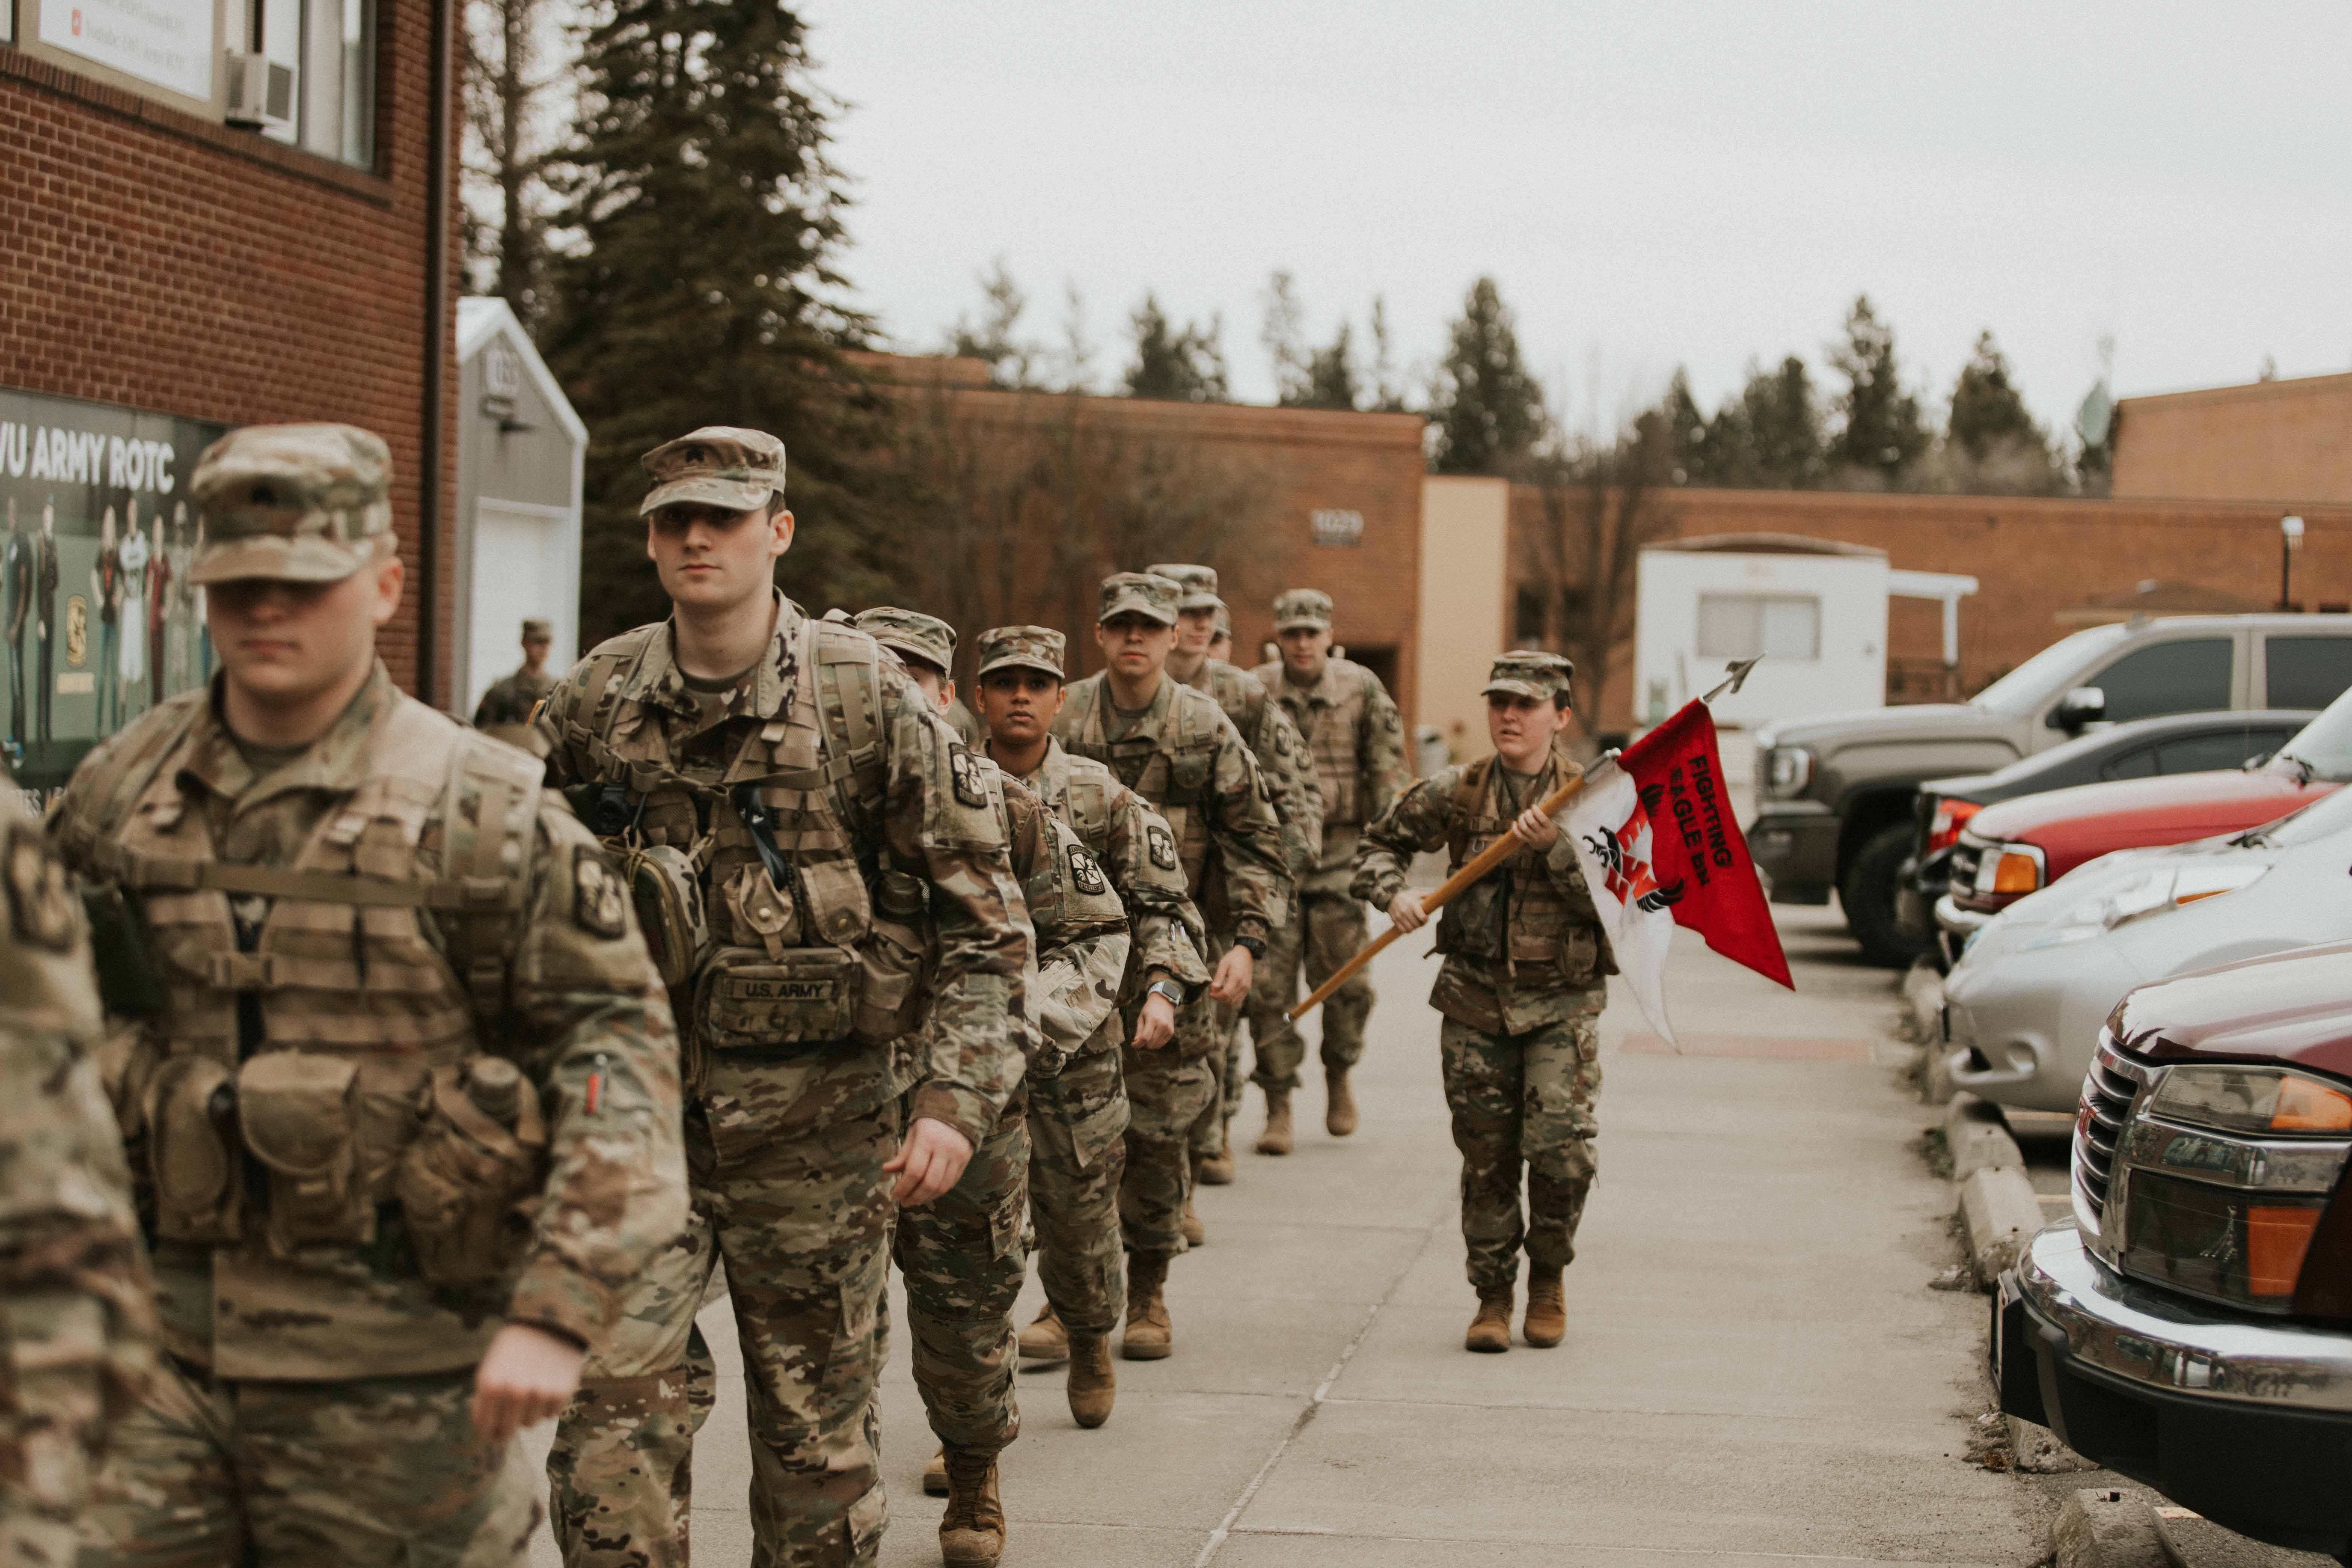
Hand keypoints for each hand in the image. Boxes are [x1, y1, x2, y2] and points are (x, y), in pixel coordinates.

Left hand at [471, 1323, 584, 1442]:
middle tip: (513, 1412)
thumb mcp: (490, 1368)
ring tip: (533, 1387)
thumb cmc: (513, 1347)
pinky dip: (549, 1404)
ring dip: (530, 1411)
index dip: (489, 1432)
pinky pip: (551, 1414)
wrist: (550, 1320)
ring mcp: (539, 1393)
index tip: (494, 1430)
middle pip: (508, 1431)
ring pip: (530, 1423)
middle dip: (508, 1425)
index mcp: (490, 1385)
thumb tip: (489, 1431)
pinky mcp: (561, 1392)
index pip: (485, 1429)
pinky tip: (549, 1382)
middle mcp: (514, 1392)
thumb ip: (485, 1400)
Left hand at [886, 1116, 973, 1205]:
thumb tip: (886, 1170)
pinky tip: (928, 1194)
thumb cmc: (930, 1123)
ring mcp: (957, 1156)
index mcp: (927, 1139)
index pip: (914, 1171)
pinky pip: (952, 1183)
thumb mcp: (913, 1134)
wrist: (958, 1111)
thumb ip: (902, 1154)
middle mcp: (945, 1149)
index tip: (894, 1195)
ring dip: (926, 1198)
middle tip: (904, 1202)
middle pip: (929, 1183)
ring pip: (942, 1186)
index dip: (903, 1187)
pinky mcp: (966, 1161)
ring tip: (915, 1201)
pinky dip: (938, 1192)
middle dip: (915, 1197)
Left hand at [1131, 990, 1176, 1050]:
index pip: (1145, 1038)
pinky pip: (1161, 1044)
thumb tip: (1137, 1042)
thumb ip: (1139, 1030)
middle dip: (1143, 1044)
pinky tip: (1154, 1035)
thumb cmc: (1150, 1009)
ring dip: (1150, 1044)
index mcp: (1152, 1020)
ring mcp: (1168, 1029)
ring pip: (1156, 1046)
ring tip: (1148, 1035)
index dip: (1138, 1044)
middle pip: (1150, 1044)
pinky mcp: (1171, 1032)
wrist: (1163, 1002)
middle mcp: (1162, 1025)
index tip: (1133, 1044)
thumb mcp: (1141, 1017)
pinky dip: (1156, 1043)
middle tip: (1141, 1038)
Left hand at [1209, 944, 1253, 1004]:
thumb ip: (1219, 977)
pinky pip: (1238, 1000)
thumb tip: (1214, 988)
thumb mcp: (1223, 964)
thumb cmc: (1233, 958)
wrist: (1246, 955)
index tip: (1211, 993)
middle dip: (1219, 998)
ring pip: (1234, 1002)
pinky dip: (1231, 999)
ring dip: (1225, 1000)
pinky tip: (1226, 992)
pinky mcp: (1247, 989)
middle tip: (1214, 992)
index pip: (1226, 994)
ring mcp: (1246, 988)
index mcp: (1236, 977)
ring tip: (1220, 992)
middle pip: (1229, 999)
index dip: (1217, 996)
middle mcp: (1243, 985)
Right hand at [1388, 890, 1427, 933]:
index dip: (1426, 919)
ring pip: (1410, 929)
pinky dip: (1407, 930)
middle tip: (1421, 921)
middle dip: (1421, 924)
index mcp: (1412, 904)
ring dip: (1414, 928)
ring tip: (1415, 923)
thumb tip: (1437, 894)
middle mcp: (1405, 911)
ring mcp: (1399, 916)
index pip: (1422, 917)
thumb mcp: (1416, 893)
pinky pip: (1403, 930)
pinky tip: (1409, 926)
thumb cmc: (1407, 896)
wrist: (1391, 896)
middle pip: (1417, 925)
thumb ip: (1427, 895)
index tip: (1426, 918)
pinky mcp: (1395, 920)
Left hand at [1512, 805, 1560, 851]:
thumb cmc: (1549, 831)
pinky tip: (1514, 822)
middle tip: (1527, 811)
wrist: (1549, 846)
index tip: (1533, 806)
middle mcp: (1542, 834)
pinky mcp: (1529, 842)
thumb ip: (1544, 817)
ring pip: (1525, 828)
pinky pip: (1520, 835)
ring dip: (1521, 819)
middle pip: (1532, 822)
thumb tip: (1533, 806)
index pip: (1542, 818)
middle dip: (1527, 814)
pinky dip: (1515, 829)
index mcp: (1549, 828)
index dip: (1536, 811)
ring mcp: (1535, 839)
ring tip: (1522, 815)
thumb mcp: (1551, 824)